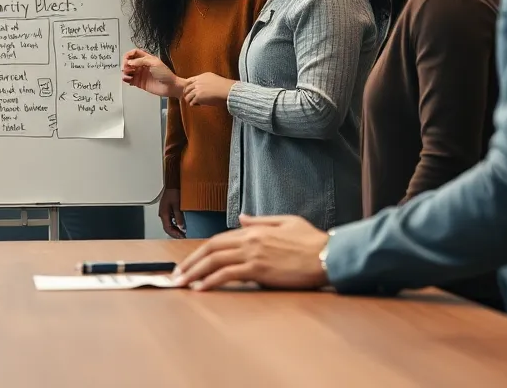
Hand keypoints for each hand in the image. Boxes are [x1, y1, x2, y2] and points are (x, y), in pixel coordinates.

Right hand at [122, 49, 182, 97]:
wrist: (170, 87)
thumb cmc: (166, 74)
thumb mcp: (154, 63)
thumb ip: (141, 61)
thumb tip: (130, 62)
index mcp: (147, 59)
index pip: (135, 53)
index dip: (129, 55)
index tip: (126, 59)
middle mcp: (143, 66)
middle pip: (130, 62)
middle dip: (126, 63)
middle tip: (126, 67)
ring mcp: (141, 74)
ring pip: (129, 71)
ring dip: (125, 71)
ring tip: (127, 73)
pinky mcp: (139, 83)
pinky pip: (130, 80)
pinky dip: (126, 79)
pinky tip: (126, 78)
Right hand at [158, 188, 186, 238]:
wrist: (171, 185)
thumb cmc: (173, 192)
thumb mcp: (177, 205)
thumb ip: (179, 217)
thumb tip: (181, 227)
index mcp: (164, 213)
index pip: (167, 228)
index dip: (175, 234)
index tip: (181, 237)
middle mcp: (162, 214)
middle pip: (167, 228)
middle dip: (174, 234)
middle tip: (182, 237)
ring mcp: (163, 212)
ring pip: (167, 225)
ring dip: (174, 230)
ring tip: (181, 233)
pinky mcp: (166, 211)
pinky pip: (169, 221)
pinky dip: (174, 225)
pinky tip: (179, 226)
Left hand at [172, 215, 328, 290]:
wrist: (330, 254)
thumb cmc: (313, 241)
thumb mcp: (286, 222)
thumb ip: (261, 220)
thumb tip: (242, 218)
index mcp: (255, 230)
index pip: (220, 239)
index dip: (201, 251)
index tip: (190, 262)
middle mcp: (250, 239)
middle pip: (211, 249)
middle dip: (190, 261)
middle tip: (176, 274)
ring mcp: (254, 254)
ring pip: (215, 261)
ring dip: (195, 272)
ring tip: (181, 283)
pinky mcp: (259, 270)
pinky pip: (228, 275)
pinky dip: (211, 281)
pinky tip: (201, 288)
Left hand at [182, 72, 233, 106]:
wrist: (227, 90)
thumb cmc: (224, 85)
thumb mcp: (213, 78)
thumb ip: (206, 80)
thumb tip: (204, 84)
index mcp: (201, 76)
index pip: (189, 81)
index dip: (187, 86)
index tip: (188, 90)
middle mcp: (198, 82)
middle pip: (187, 88)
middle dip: (186, 93)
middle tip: (188, 97)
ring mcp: (197, 90)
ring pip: (188, 96)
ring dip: (189, 100)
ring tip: (191, 102)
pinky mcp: (199, 97)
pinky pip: (192, 102)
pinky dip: (193, 104)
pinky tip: (196, 105)